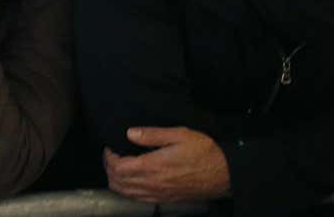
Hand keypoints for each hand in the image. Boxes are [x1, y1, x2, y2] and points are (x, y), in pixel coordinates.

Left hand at [104, 127, 230, 202]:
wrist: (224, 173)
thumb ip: (152, 134)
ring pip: (127, 193)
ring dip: (117, 182)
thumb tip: (130, 133)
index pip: (119, 168)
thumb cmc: (204, 152)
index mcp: (153, 166)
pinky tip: (131, 182)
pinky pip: (139, 200)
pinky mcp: (165, 199)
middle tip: (111, 157)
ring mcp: (159, 194)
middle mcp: (153, 183)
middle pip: (118, 183)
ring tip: (117, 168)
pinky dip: (128, 191)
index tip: (110, 149)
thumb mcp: (179, 134)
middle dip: (109, 169)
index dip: (109, 158)